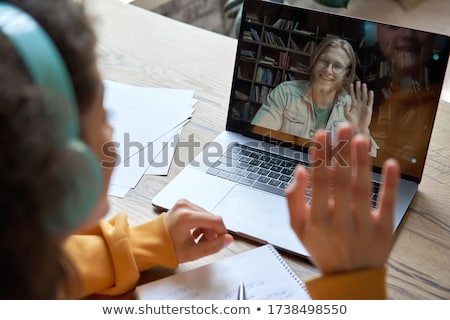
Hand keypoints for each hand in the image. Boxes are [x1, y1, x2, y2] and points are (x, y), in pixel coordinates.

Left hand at [165, 199, 233, 262]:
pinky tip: (194, 232)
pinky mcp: (183, 203)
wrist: (152, 242)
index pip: (216, 220)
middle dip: (212, 232)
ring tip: (197, 239)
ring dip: (207, 228)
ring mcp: (183, 203)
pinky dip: (201, 223)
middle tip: (203, 243)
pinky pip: (200, 212)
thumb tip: (228, 239)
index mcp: (186, 217)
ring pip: (207, 215)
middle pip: (212, 217)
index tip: (221, 241)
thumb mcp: (193, 252)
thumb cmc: (168, 248)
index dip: (222, 232)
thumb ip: (213, 246)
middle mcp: (184, 206)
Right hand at [285, 124, 399, 273]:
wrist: (348, 277)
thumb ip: (293, 199)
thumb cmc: (322, 246)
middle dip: (341, 152)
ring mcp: (362, 225)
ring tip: (359, 138)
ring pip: (362, 188)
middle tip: (343, 127)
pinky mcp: (383, 229)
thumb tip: (299, 170)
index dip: (319, 157)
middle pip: (340, 180)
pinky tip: (390, 163)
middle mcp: (338, 221)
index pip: (318, 181)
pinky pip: (387, 203)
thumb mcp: (298, 227)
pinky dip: (390, 183)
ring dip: (361, 162)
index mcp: (316, 219)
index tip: (321, 135)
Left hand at [344, 81, 373, 135]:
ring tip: (363, 84)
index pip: (352, 95)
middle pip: (359, 94)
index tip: (351, 85)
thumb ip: (346, 108)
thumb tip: (346, 101)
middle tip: (358, 82)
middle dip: (358, 88)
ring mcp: (364, 106)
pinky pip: (370, 102)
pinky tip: (370, 92)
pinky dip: (370, 97)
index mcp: (353, 105)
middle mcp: (359, 105)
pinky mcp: (368, 109)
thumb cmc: (351, 123)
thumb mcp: (346, 114)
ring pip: (364, 96)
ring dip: (364, 90)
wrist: (357, 128)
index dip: (351, 90)